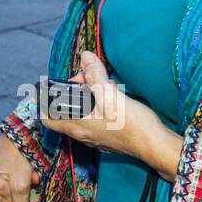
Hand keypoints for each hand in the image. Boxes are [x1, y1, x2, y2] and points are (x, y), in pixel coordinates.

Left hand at [39, 51, 181, 178]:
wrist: (155, 145)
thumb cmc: (131, 124)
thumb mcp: (109, 94)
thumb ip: (95, 75)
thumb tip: (85, 56)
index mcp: (76, 126)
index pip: (46, 119)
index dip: (46, 103)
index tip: (56, 87)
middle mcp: (83, 134)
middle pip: (67, 110)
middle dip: (75, 91)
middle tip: (89, 78)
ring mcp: (96, 137)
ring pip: (83, 112)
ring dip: (90, 96)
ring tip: (105, 85)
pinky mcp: (109, 136)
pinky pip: (96, 117)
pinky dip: (100, 104)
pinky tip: (114, 97)